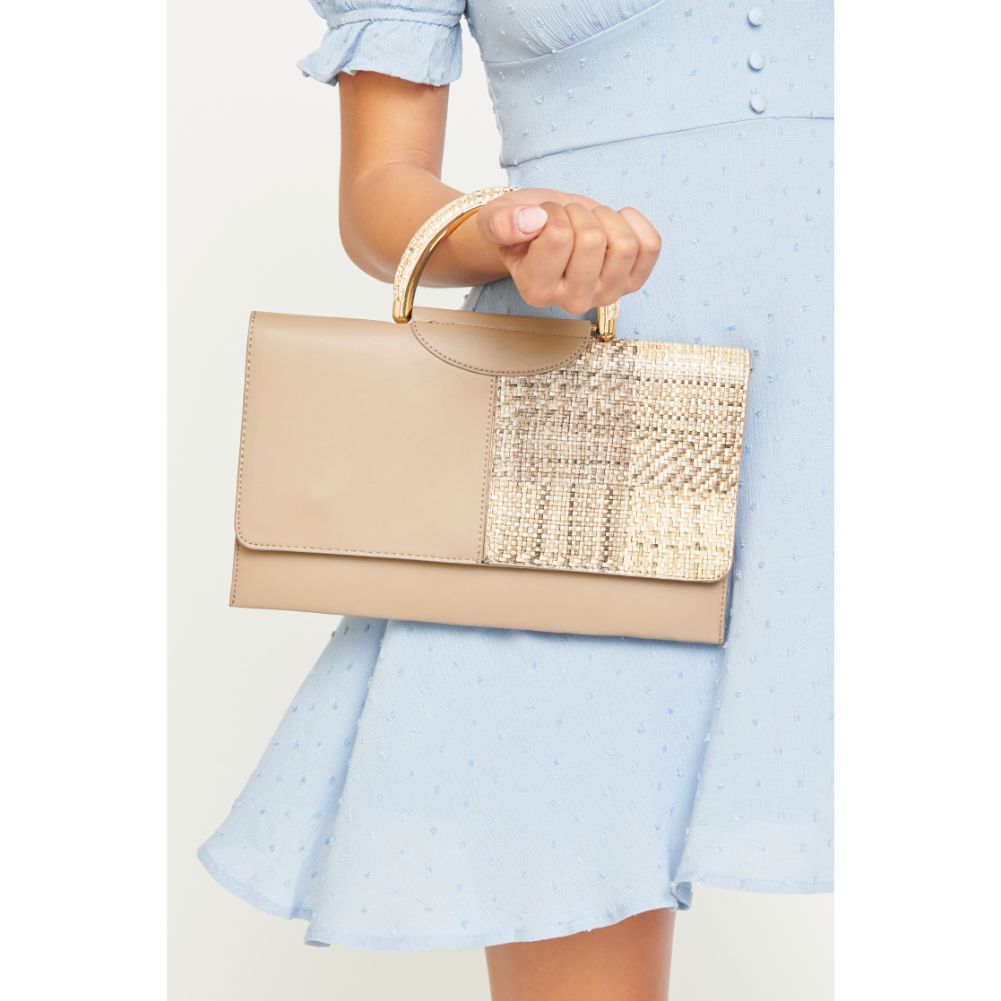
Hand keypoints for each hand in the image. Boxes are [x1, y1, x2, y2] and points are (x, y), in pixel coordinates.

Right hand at [475, 188, 661, 314]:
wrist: (544, 230)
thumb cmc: (521, 226)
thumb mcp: (496, 219)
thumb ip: (501, 222)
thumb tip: (533, 221)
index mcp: (536, 290)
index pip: (559, 238)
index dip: (552, 212)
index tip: (542, 216)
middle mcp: (572, 301)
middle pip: (593, 240)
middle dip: (579, 213)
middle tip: (565, 218)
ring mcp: (606, 295)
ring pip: (625, 245)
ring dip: (605, 217)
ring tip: (587, 220)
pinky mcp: (632, 282)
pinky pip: (650, 245)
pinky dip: (634, 222)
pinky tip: (614, 221)